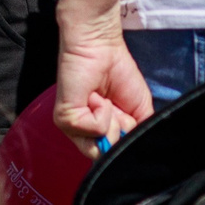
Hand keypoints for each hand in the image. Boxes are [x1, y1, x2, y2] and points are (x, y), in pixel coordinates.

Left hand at [53, 5, 148, 153]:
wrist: (103, 48)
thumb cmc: (120, 74)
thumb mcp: (139, 113)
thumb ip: (134, 137)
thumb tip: (125, 153)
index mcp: (98, 131)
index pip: (111, 156)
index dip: (124, 141)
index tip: (124, 115)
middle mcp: (82, 131)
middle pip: (103, 157)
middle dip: (118, 134)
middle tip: (114, 107)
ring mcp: (72, 125)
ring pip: (99, 148)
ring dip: (111, 123)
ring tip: (104, 100)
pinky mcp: (65, 117)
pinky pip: (94, 130)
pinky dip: (103, 113)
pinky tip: (95, 96)